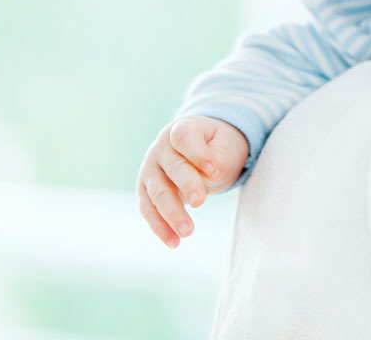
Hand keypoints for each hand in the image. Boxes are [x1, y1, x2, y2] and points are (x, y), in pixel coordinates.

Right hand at [136, 116, 247, 247]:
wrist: (202, 149)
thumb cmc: (216, 146)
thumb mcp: (224, 146)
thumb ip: (217, 158)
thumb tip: (208, 177)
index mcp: (181, 129)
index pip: (184, 138)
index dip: (197, 153)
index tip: (214, 169)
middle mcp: (161, 148)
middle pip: (172, 167)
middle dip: (187, 185)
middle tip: (201, 201)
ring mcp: (150, 170)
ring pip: (157, 192)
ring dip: (171, 213)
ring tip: (188, 231)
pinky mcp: (146, 191)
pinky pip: (148, 210)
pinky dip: (160, 227)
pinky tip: (173, 242)